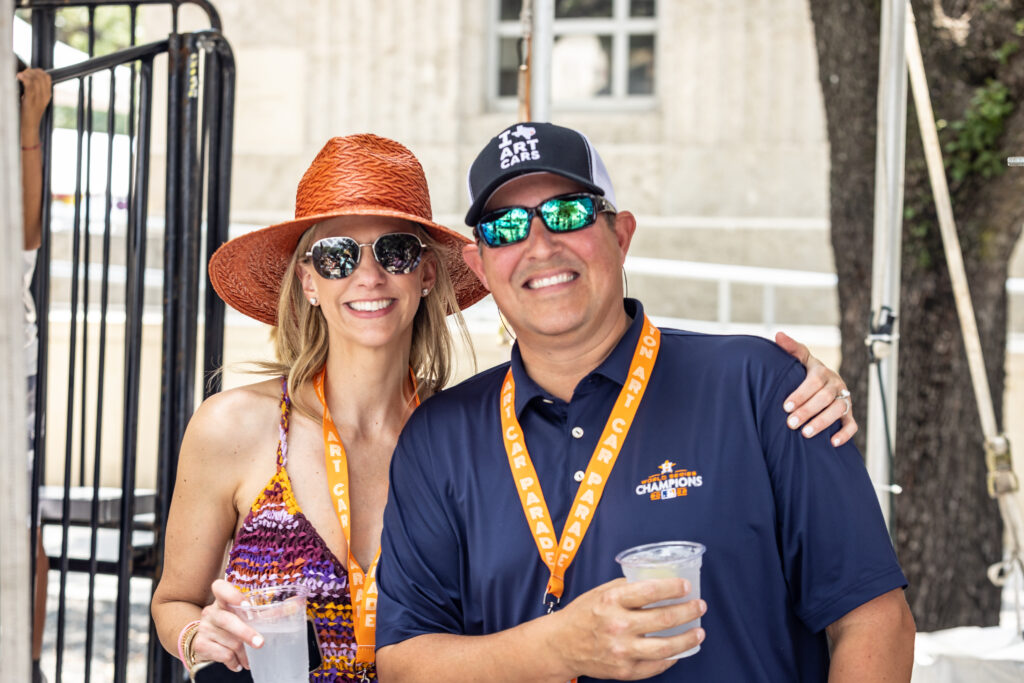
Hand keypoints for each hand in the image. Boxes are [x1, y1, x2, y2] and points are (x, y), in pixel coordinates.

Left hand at [17, 68, 51, 141]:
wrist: (29, 127)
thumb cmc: (29, 113)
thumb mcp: (35, 100)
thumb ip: (34, 90)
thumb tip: (28, 77)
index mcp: (47, 95)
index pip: (47, 77)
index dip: (37, 71)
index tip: (29, 72)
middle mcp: (44, 96)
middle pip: (41, 76)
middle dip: (31, 71)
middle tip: (23, 73)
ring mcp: (38, 99)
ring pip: (35, 79)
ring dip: (26, 74)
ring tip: (20, 75)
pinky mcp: (30, 101)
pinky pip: (29, 85)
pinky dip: (24, 78)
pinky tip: (19, 77)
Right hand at [192, 580, 263, 671]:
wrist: (207, 640)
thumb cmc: (233, 622)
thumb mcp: (246, 614)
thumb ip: (269, 610)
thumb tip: (296, 604)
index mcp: (222, 599)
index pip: (219, 587)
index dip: (232, 595)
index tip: (246, 606)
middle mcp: (211, 611)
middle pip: (227, 620)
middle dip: (246, 633)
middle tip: (260, 643)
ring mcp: (204, 628)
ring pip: (229, 641)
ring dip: (244, 652)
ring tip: (250, 658)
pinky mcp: (200, 644)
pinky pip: (223, 655)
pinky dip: (234, 661)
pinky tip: (237, 662)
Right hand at [548, 577, 705, 680]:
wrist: (560, 645)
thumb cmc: (582, 615)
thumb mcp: (600, 593)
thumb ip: (626, 587)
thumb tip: (655, 580)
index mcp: (611, 601)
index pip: (650, 591)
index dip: (673, 588)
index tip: (686, 586)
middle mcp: (617, 626)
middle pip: (663, 619)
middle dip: (688, 611)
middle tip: (700, 606)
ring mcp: (621, 651)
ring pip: (665, 647)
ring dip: (688, 638)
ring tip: (699, 631)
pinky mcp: (624, 671)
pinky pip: (656, 666)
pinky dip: (671, 658)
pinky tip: (679, 651)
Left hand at [775, 331, 856, 446]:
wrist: (822, 382)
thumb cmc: (805, 371)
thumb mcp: (800, 358)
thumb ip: (790, 348)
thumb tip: (778, 335)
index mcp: (822, 371)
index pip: (814, 381)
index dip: (801, 394)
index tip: (785, 406)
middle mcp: (836, 384)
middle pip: (825, 397)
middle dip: (808, 411)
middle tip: (791, 423)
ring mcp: (844, 398)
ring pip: (838, 410)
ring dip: (822, 422)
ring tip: (805, 434)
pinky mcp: (849, 414)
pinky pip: (852, 424)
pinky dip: (845, 434)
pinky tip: (833, 443)